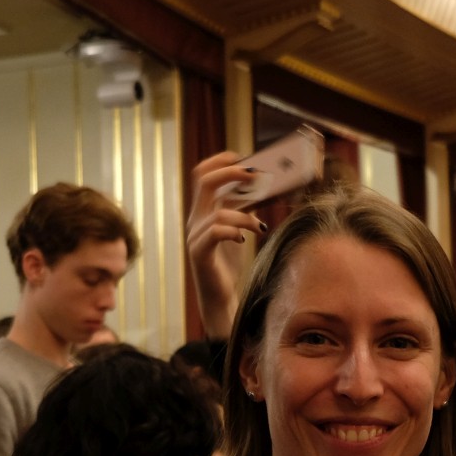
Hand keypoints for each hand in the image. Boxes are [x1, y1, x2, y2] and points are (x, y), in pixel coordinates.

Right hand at [186, 150, 263, 337]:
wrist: (219, 297)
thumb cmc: (228, 264)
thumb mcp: (238, 229)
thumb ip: (242, 209)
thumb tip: (259, 187)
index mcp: (203, 211)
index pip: (203, 174)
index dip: (221, 161)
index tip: (243, 158)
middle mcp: (195, 219)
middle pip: (206, 181)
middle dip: (232, 173)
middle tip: (255, 176)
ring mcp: (195, 236)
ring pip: (218, 210)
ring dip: (245, 216)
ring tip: (259, 227)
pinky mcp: (200, 253)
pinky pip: (216, 231)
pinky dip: (235, 231)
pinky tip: (243, 240)